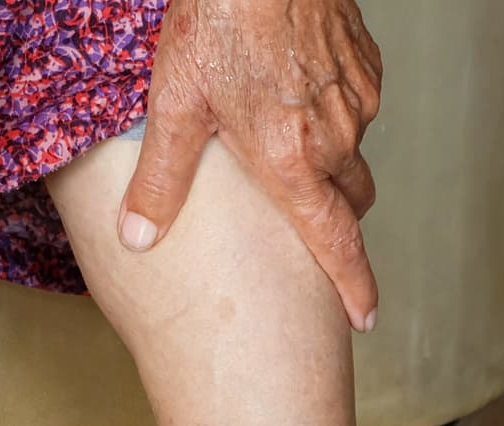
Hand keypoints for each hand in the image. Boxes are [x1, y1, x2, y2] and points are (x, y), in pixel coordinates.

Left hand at [123, 0, 382, 330]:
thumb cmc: (219, 20)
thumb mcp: (175, 103)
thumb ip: (161, 179)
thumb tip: (138, 239)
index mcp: (291, 161)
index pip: (335, 243)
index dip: (353, 285)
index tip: (365, 317)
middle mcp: (334, 137)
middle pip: (351, 203)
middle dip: (337, 222)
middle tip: (315, 229)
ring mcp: (356, 99)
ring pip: (352, 152)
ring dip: (330, 162)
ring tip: (290, 143)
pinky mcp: (366, 66)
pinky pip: (357, 107)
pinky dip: (335, 115)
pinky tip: (299, 93)